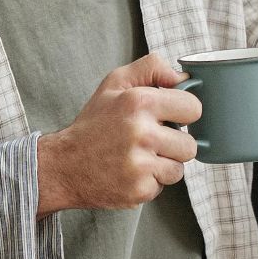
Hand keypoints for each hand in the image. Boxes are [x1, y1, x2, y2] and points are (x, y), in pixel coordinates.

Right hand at [36, 53, 200, 216]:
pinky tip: (131, 172)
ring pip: (179, 168)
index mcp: (139, 102)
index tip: (170, 117)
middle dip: (174, 143)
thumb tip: (182, 76)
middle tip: (151, 141)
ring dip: (164, 164)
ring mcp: (140, 165)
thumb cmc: (94, 123)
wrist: (63, 166)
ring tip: (139, 157)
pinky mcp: (139, 190)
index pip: (194, 108)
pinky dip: (150, 181)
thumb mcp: (115, 83)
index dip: (184, 113)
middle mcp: (141, 133)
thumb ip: (151, 68)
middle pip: (190, 144)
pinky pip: (163, 186)